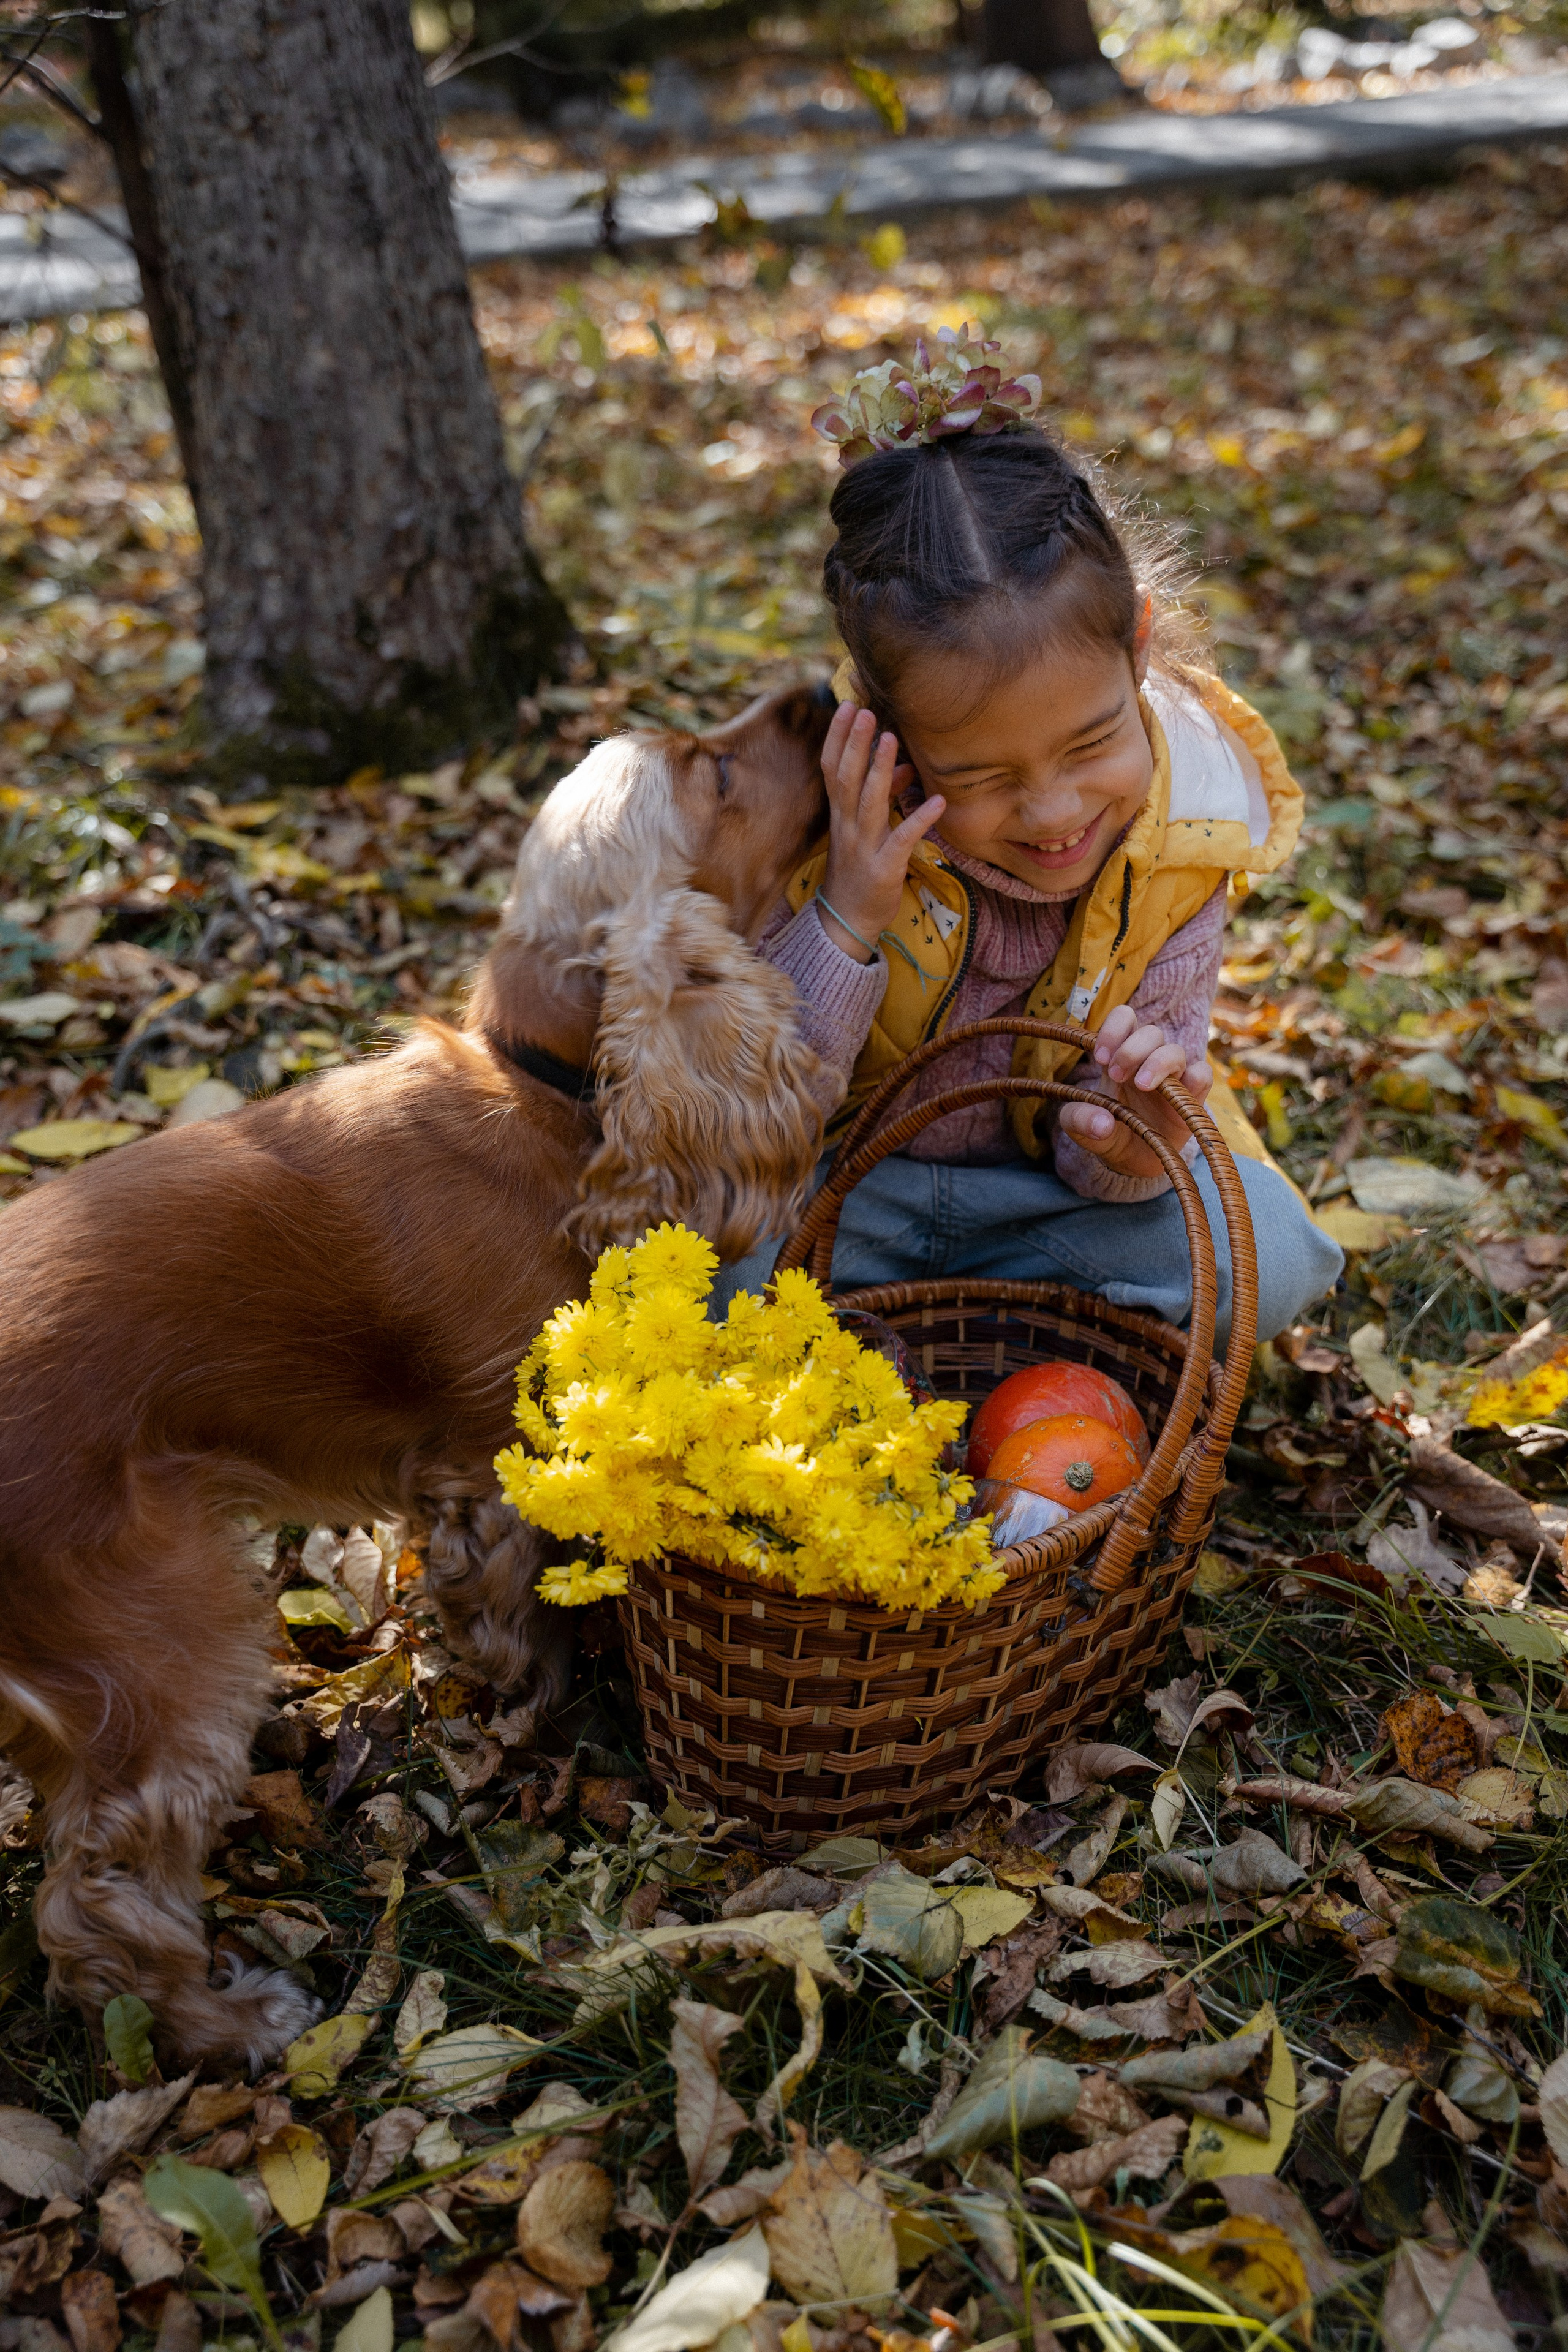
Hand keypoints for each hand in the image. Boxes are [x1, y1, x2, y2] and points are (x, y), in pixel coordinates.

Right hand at [816, 702, 944, 963]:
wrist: (847, 921)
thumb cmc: (858, 871)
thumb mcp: (866, 831)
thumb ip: (883, 797)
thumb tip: (902, 766)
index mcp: (839, 816)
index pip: (832, 769)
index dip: (837, 738)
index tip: (846, 706)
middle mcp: (847, 827)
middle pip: (846, 779)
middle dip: (854, 744)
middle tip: (864, 711)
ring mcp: (864, 848)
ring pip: (869, 803)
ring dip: (879, 770)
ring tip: (891, 739)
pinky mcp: (884, 870)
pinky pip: (902, 840)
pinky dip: (919, 820)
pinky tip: (937, 802)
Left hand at [1056, 1004, 1213, 1181]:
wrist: (1133, 1163)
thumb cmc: (1108, 1136)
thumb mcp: (1081, 1131)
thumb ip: (1079, 1121)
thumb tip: (1102, 1123)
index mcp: (1120, 1057)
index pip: (1125, 1018)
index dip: (1114, 1029)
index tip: (1101, 1057)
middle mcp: (1148, 1060)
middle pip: (1151, 1032)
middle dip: (1132, 1049)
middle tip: (1116, 1075)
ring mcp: (1173, 1077)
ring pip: (1175, 1050)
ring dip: (1158, 1062)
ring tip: (1142, 1085)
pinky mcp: (1193, 1097)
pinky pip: (1203, 1074)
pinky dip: (1194, 1078)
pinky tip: (1177, 1094)